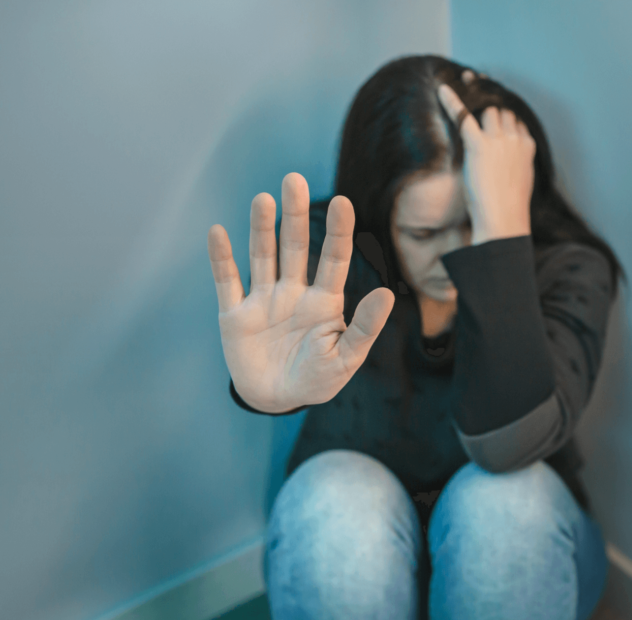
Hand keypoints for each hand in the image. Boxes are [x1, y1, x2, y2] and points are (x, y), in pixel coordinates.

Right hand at [207, 173, 394, 412]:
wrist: (277, 401)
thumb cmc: (317, 379)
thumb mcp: (346, 359)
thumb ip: (365, 328)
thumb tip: (387, 293)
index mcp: (324, 302)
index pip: (333, 259)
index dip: (337, 231)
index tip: (343, 202)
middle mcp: (293, 293)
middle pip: (294, 247)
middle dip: (294, 215)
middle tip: (294, 180)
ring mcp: (263, 301)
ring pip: (263, 257)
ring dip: (261, 229)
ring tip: (263, 198)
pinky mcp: (235, 315)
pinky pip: (227, 281)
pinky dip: (222, 259)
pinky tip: (217, 232)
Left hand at [437, 76, 534, 244]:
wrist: (504, 221)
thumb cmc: (509, 208)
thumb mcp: (520, 181)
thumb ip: (516, 164)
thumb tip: (506, 164)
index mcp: (527, 146)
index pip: (514, 119)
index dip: (501, 115)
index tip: (490, 112)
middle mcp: (515, 138)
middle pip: (501, 111)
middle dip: (489, 104)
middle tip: (474, 95)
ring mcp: (499, 140)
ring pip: (487, 110)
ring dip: (476, 104)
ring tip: (463, 93)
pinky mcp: (479, 146)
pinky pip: (464, 117)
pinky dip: (451, 102)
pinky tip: (441, 90)